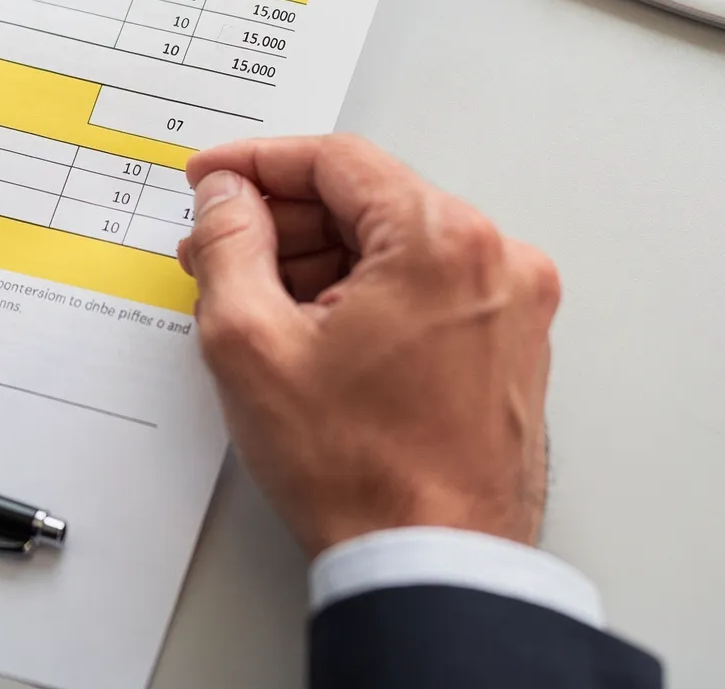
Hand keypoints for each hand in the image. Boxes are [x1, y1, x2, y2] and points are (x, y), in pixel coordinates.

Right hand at [177, 134, 559, 557]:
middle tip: (218, 250)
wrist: (434, 564)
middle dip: (283, 222)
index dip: (256, 164)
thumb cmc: (362, 474)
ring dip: (320, 261)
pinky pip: (426, 288)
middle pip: (368, 200)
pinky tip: (312, 334)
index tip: (212, 180)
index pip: (336, 160)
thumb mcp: (251, 343)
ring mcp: (512, 304)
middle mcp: (494, 259)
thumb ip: (229, 244)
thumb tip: (227, 198)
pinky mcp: (511, 345)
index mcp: (441, 241)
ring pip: (394, 246)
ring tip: (256, 306)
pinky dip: (366, 296)